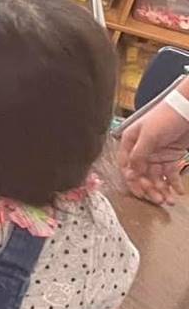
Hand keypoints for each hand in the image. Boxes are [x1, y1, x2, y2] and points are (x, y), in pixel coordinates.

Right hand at [119, 87, 188, 204]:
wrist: (188, 108)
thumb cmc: (166, 116)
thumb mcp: (149, 135)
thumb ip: (138, 154)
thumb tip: (130, 172)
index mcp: (130, 142)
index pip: (127, 166)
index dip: (132, 181)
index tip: (141, 192)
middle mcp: (142, 150)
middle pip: (142, 175)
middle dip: (150, 188)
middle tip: (158, 199)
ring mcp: (156, 154)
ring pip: (156, 177)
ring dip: (162, 189)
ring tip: (169, 199)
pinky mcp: (170, 157)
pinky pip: (169, 174)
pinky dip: (173, 184)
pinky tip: (178, 191)